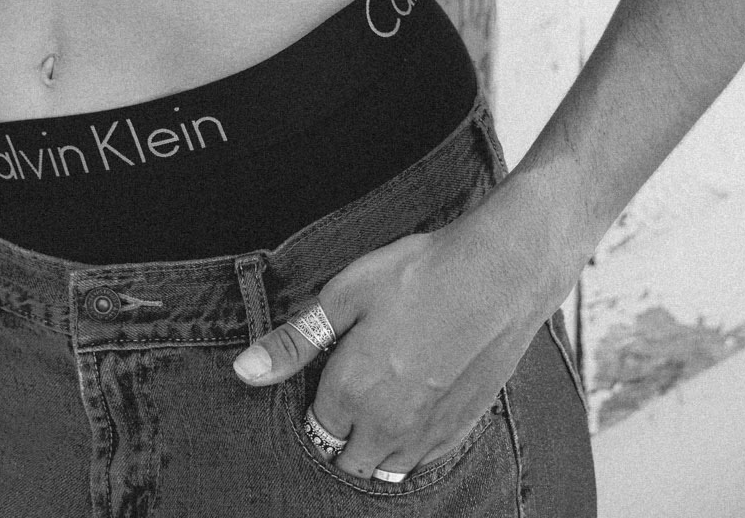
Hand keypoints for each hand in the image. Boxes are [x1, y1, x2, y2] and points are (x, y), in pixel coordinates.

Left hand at [232, 203, 541, 480]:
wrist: (500, 274)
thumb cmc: (419, 274)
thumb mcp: (346, 294)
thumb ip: (295, 341)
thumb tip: (244, 372)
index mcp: (351, 393)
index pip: (315, 431)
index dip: (313, 406)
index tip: (323, 380)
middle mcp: (387, 427)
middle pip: (347, 462)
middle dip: (339, 438)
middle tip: (348, 395)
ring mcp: (428, 435)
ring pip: (386, 470)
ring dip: (373, 449)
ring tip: (378, 406)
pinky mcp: (461, 430)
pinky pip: (423, 463)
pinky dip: (411, 449)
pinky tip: (413, 409)